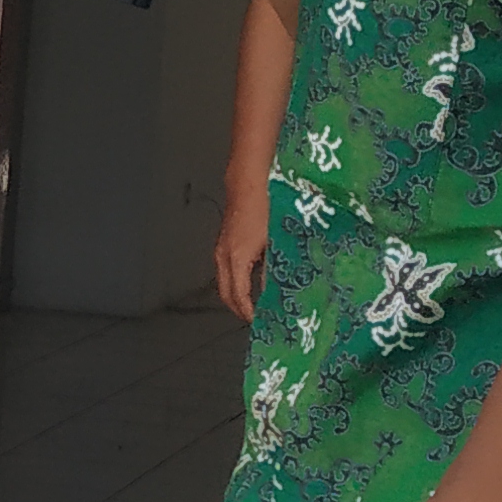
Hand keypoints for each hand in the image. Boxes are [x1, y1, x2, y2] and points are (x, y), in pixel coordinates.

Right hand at [214, 185, 268, 321]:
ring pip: (225, 280)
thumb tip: (278, 290)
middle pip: (226, 292)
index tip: (261, 323)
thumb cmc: (266, 205)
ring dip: (238, 293)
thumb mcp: (276, 240)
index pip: (238, 296)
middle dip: (239, 308)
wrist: (250, 178)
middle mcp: (224, 255)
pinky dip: (238, 279)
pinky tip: (255, 277)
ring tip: (257, 302)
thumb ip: (275, 268)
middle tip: (258, 318)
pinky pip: (228, 268)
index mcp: (236, 258)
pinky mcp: (226, 239)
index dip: (249, 313)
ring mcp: (223, 247)